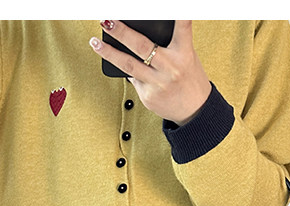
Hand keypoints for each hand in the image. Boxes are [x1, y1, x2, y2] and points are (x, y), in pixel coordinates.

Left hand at [90, 20, 211, 125]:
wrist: (194, 111)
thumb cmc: (188, 79)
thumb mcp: (187, 57)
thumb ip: (169, 46)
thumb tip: (138, 38)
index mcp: (184, 54)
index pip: (182, 28)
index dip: (179, 15)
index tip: (174, 6)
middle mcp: (170, 68)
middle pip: (141, 46)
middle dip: (122, 32)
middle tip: (107, 20)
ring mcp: (158, 83)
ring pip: (128, 65)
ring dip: (109, 52)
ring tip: (95, 43)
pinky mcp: (148, 97)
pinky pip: (133, 79)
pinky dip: (126, 70)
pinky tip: (119, 62)